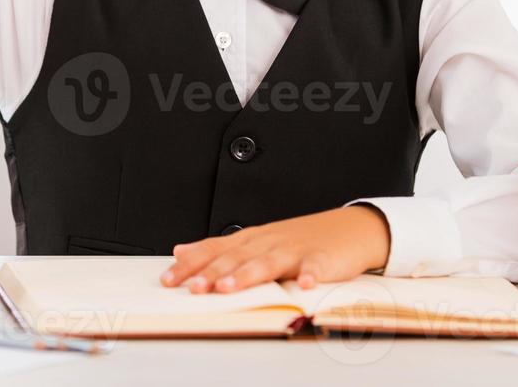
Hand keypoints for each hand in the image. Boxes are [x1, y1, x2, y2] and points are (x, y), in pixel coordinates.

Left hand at [159, 206, 390, 293]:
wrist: (348, 229)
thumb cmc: (299, 240)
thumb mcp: (255, 241)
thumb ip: (218, 248)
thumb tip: (179, 251)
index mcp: (251, 239)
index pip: (215, 250)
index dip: (192, 264)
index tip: (169, 279)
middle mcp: (268, 242)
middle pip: (237, 257)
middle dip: (213, 273)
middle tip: (193, 288)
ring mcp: (295, 250)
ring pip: (268, 262)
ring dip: (248, 275)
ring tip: (229, 288)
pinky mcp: (322, 259)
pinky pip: (316, 268)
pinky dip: (311, 276)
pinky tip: (305, 286)